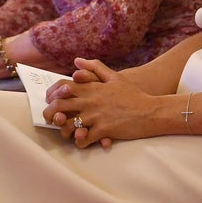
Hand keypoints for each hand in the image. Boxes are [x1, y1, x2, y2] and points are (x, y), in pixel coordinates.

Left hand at [42, 57, 156, 146]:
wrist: (151, 111)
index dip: (52, 95)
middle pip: (59, 106)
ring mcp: (96, 116)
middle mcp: (91, 101)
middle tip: (52, 120)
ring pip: (68, 125)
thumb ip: (95, 68)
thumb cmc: (134, 95)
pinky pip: (83, 139)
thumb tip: (77, 61)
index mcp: (92, 88)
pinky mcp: (103, 130)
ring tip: (68, 133)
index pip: (63, 87)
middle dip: (50, 115)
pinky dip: (80, 142)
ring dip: (64, 131)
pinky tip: (83, 141)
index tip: (51, 101)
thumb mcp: (115, 77)